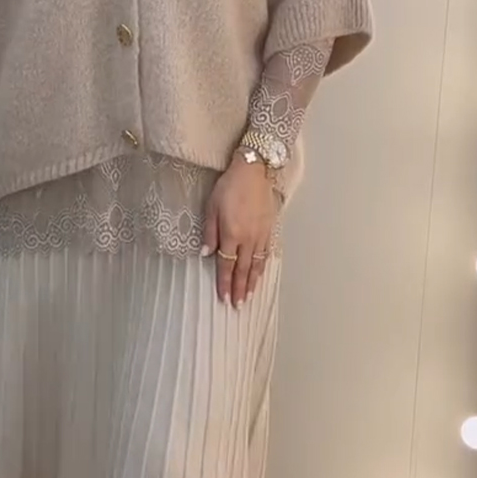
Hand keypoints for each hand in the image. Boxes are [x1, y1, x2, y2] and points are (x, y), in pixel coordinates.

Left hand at [202, 155, 278, 308]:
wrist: (254, 171)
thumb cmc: (229, 186)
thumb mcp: (211, 207)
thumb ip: (209, 232)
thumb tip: (206, 254)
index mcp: (232, 234)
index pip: (227, 265)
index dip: (225, 283)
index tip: (224, 298)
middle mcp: (248, 238)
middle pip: (243, 269)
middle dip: (240, 289)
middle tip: (238, 306)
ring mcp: (261, 235)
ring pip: (256, 264)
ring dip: (253, 282)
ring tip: (250, 296)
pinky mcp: (270, 229)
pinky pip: (266, 253)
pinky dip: (263, 267)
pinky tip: (261, 274)